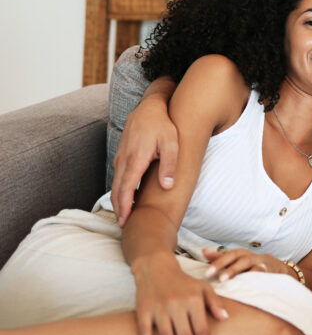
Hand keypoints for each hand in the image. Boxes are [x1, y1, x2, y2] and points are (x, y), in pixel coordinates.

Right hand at [112, 96, 179, 226]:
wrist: (149, 109)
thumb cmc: (162, 126)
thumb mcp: (171, 144)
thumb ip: (169, 166)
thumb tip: (167, 187)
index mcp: (136, 159)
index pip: (126, 188)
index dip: (124, 206)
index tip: (124, 221)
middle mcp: (124, 161)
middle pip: (117, 190)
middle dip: (119, 208)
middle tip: (123, 226)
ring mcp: (121, 158)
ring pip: (116, 184)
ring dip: (118, 200)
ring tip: (124, 216)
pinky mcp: (122, 156)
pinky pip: (119, 177)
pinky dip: (120, 190)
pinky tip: (128, 198)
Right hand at [134, 255, 229, 334]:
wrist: (156, 268)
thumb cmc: (184, 282)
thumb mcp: (204, 288)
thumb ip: (216, 303)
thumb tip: (226, 319)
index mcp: (193, 301)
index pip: (203, 332)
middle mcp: (176, 305)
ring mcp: (158, 309)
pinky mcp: (142, 311)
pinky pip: (145, 333)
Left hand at [201, 247, 288, 281]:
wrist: (274, 266)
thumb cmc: (248, 264)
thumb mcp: (234, 260)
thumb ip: (219, 257)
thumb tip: (203, 251)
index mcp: (239, 254)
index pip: (227, 256)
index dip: (217, 263)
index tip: (206, 273)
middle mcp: (248, 256)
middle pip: (237, 259)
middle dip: (226, 268)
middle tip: (216, 277)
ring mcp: (259, 263)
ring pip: (249, 266)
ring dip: (239, 273)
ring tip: (227, 281)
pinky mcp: (267, 272)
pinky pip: (261, 274)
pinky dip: (255, 278)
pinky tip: (248, 286)